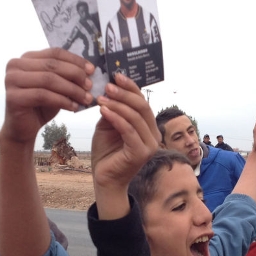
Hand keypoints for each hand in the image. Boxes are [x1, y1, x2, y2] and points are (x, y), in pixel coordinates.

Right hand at [0, 48, 93, 144]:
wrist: (25, 127)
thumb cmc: (43, 104)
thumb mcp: (58, 86)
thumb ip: (68, 75)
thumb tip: (90, 69)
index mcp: (27, 58)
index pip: (55, 52)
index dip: (75, 60)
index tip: (92, 70)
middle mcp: (16, 65)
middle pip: (53, 65)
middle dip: (75, 75)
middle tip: (90, 86)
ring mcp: (11, 80)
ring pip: (49, 79)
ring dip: (72, 89)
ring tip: (86, 98)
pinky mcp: (13, 97)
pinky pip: (43, 95)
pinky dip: (62, 101)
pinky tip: (74, 107)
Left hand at [91, 73, 160, 218]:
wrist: (104, 179)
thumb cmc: (107, 153)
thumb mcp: (108, 126)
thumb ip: (113, 111)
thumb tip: (109, 90)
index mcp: (149, 127)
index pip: (143, 102)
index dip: (131, 88)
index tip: (116, 76)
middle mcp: (154, 135)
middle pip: (142, 107)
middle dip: (124, 94)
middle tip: (108, 86)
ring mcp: (150, 145)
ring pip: (136, 118)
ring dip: (118, 105)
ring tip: (101, 98)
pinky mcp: (141, 153)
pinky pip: (129, 131)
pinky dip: (116, 118)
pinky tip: (103, 111)